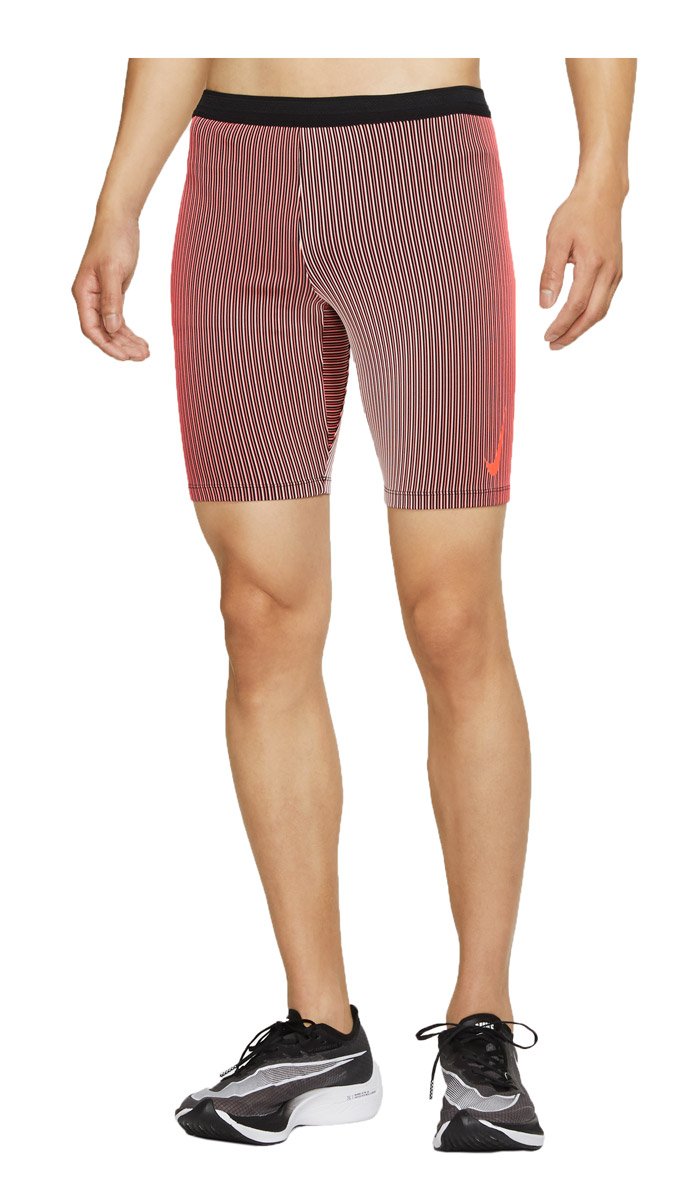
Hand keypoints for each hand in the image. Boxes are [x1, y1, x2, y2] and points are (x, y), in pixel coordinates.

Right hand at [72, 216, 149, 360]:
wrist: (120, 220)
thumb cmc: (114, 240)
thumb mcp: (113, 270)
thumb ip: (112, 301)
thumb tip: (111, 328)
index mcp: (83, 293)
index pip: (91, 328)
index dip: (107, 345)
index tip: (124, 357)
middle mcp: (89, 298)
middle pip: (103, 332)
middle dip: (121, 347)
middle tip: (142, 356)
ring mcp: (100, 297)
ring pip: (112, 328)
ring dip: (128, 342)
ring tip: (146, 353)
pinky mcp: (112, 294)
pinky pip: (118, 319)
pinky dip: (129, 332)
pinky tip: (142, 341)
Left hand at [539, 182, 623, 349]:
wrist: (602, 195)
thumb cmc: (577, 213)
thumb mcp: (556, 240)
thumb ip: (550, 273)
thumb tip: (545, 305)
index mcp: (593, 263)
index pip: (576, 305)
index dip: (561, 325)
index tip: (547, 336)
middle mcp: (609, 271)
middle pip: (592, 314)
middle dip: (572, 333)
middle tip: (553, 345)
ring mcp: (616, 272)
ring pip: (601, 310)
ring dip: (582, 328)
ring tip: (563, 337)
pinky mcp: (617, 271)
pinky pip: (605, 300)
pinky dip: (591, 314)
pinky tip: (577, 319)